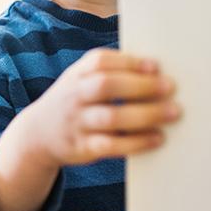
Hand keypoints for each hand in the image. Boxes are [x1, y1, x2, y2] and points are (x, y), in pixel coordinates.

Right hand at [13, 48, 179, 168]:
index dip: (128, 62)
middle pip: (105, 86)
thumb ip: (109, 73)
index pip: (99, 62)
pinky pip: (110, 145)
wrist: (37, 135)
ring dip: (144, 114)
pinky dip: (136, 142)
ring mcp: (76, 122)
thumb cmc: (74, 102)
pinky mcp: (81, 148)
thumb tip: (156, 71)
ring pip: (110, 117)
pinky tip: (157, 138)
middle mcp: (74, 96)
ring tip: (172, 112)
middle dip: (140, 85)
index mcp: (76, 74)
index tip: (155, 66)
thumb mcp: (80, 80)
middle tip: (170, 87)